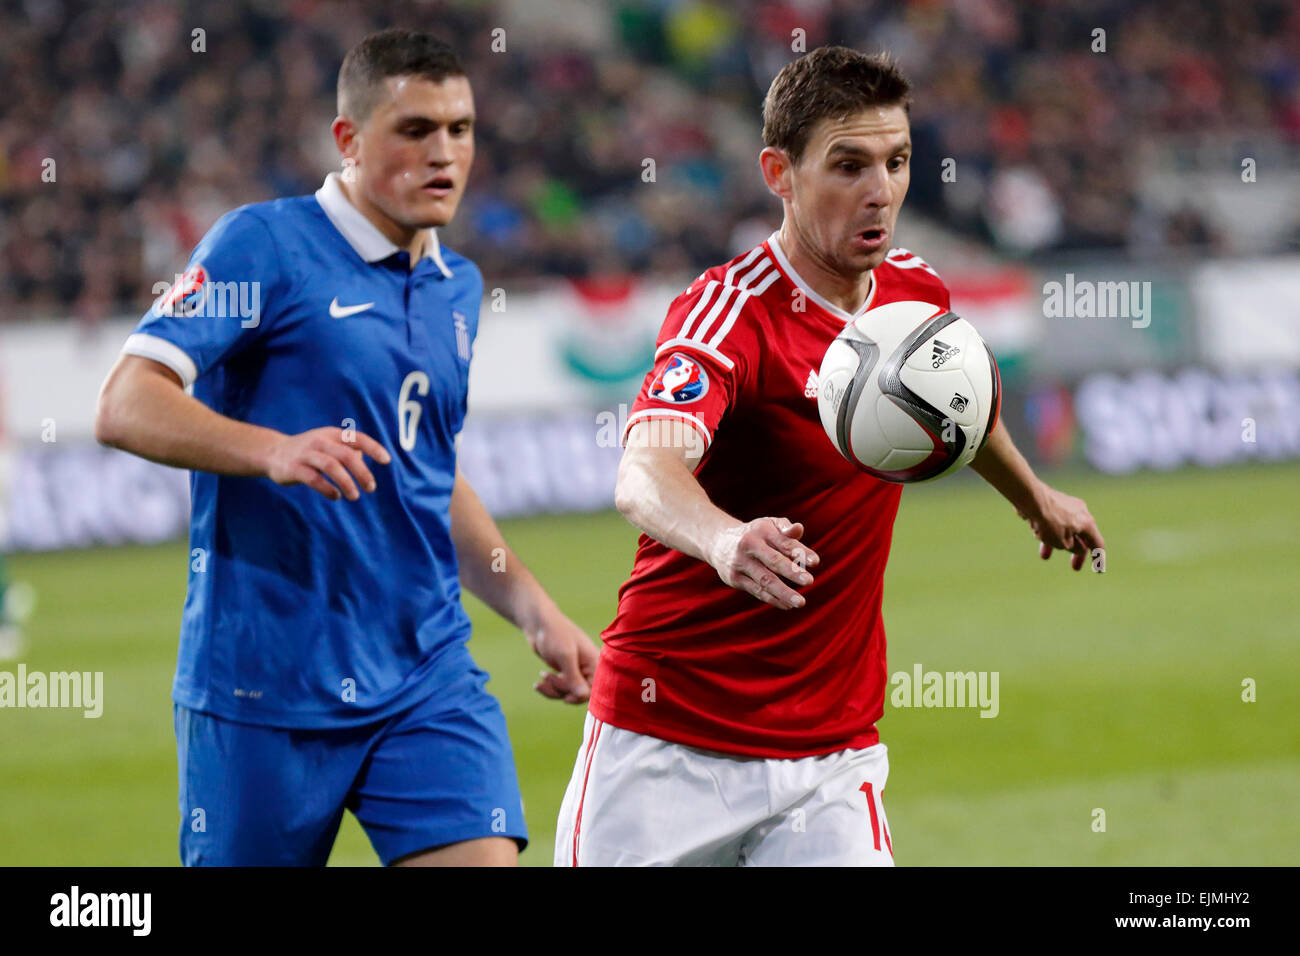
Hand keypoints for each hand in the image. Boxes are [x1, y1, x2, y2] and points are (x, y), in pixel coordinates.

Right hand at [265, 426, 390, 500]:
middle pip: (347, 455)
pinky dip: (328, 489)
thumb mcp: (329, 444)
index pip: (357, 438)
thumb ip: (348, 450)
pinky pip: (314, 479)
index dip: (373, 448)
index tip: (386, 461)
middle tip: (371, 488)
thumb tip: (366, 461)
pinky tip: (336, 496)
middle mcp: (320, 441)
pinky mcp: (294, 468)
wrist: (273, 453)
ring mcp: (306, 454)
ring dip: (347, 483)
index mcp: (332, 434)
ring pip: (331, 467)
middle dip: (362, 473)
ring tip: (355, 496)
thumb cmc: (310, 451)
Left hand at [526, 606, 600, 703]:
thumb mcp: (565, 656)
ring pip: (569, 693)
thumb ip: (574, 677)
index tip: (566, 697)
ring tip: (542, 677)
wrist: (538, 623)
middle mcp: (589, 668)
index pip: (595, 689)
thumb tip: (584, 696)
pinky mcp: (566, 673)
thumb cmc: (555, 634)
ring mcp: (577, 671)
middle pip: (580, 694)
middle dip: (562, 690)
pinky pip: (561, 689)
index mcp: (595, 662)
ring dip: (553, 689)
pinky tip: (538, 684)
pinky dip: (549, 689)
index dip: (581, 696)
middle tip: (547, 676)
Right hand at [707, 517, 819, 608]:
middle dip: (792, 572)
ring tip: (800, 602)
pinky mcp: (734, 578)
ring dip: (783, 592)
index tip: (815, 562)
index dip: (800, 552)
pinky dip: (773, 599)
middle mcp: (748, 545)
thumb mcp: (769, 525)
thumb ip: (786, 529)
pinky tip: (787, 605)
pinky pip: (756, 591)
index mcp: (761, 530)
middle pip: (773, 561)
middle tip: (809, 581)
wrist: (719, 542)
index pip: (784, 542)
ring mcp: (740, 563)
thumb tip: (799, 529)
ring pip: (764, 580)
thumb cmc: (755, 534)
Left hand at [1019, 484, 1104, 570]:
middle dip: (1076, 553)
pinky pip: (1053, 521)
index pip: (1097, 544)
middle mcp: (1081, 512)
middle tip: (1074, 568)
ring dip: (1056, 543)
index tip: (1098, 570)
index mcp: (1087, 523)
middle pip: (1082, 537)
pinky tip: (1035, 532)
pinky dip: (1048, 531)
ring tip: (1044, 556)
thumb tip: (1078, 548)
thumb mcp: (1063, 543)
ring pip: (1064, 529)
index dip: (1098, 558)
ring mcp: (1067, 505)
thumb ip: (1074, 548)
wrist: (1030, 498)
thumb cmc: (1049, 521)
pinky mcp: (1053, 502)